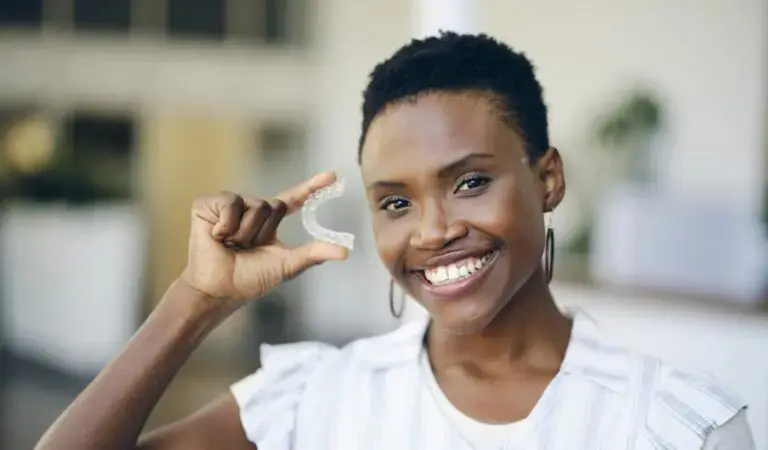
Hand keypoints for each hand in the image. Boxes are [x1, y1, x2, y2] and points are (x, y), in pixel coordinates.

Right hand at [181, 171, 348, 302]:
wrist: (218, 289)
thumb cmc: (249, 279)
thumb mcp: (286, 265)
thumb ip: (314, 254)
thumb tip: (344, 251)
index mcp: (270, 222)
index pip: (294, 200)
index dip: (312, 187)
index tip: (333, 176)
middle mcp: (252, 208)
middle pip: (274, 205)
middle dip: (263, 232)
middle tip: (247, 248)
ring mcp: (230, 205)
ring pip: (254, 206)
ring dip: (244, 233)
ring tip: (231, 245)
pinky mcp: (208, 204)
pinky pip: (230, 204)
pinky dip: (226, 225)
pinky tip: (217, 236)